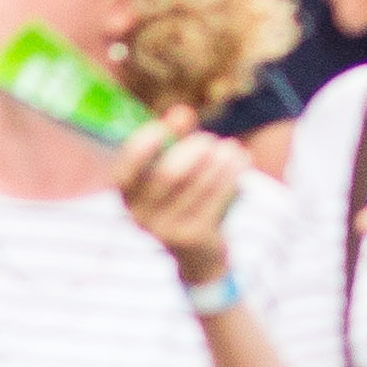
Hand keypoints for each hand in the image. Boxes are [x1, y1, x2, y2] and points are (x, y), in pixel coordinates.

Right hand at [120, 124, 246, 277]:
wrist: (197, 255)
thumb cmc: (181, 198)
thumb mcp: (172, 169)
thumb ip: (173, 140)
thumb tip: (181, 111)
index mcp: (128, 198)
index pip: (125, 173)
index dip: (141, 148)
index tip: (161, 126)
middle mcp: (140, 217)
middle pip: (168, 174)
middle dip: (192, 150)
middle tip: (209, 140)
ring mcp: (166, 231)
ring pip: (198, 184)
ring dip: (219, 160)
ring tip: (231, 147)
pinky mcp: (194, 237)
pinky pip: (217, 198)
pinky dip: (231, 174)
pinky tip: (241, 159)